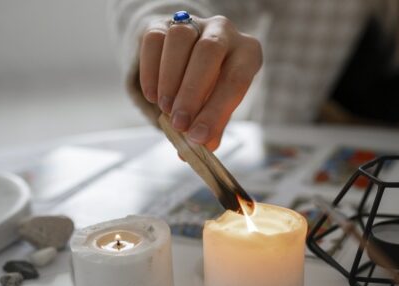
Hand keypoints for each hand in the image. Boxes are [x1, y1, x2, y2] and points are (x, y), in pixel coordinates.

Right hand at [139, 15, 261, 150]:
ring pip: (181, 40)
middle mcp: (224, 31)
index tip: (199, 137)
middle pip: (209, 52)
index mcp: (247, 53)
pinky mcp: (163, 23)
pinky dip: (151, 70)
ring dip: (171, 79)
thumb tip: (203, 149)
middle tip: (180, 124)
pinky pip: (155, 40)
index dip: (217, 111)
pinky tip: (152, 95)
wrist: (188, 57)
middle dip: (192, 92)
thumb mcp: (219, 104)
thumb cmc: (210, 86)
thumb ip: (213, 125)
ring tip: (166, 109)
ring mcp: (194, 23)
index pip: (236, 79)